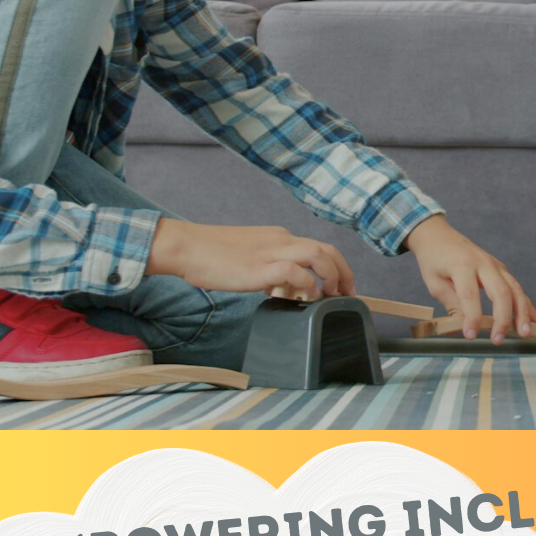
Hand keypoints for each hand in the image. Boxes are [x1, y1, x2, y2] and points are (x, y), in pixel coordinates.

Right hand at [147, 219, 354, 298]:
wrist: (187, 247)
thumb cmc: (212, 255)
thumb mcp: (250, 259)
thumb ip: (270, 270)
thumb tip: (286, 290)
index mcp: (279, 237)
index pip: (318, 247)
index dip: (336, 266)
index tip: (342, 285)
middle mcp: (281, 239)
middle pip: (327, 249)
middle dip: (344, 271)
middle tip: (348, 293)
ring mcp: (271, 251)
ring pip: (318, 254)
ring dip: (332, 275)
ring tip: (333, 295)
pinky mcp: (260, 266)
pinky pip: (295, 271)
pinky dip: (307, 284)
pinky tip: (306, 298)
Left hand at [404, 215, 535, 343]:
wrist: (437, 234)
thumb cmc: (433, 259)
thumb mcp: (434, 283)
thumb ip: (452, 304)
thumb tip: (464, 328)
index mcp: (462, 265)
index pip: (470, 295)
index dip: (472, 317)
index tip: (470, 335)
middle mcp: (483, 263)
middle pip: (500, 291)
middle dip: (503, 318)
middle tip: (498, 339)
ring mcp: (495, 264)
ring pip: (514, 288)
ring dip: (522, 312)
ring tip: (525, 332)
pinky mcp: (500, 268)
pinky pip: (516, 286)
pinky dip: (527, 303)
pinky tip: (535, 319)